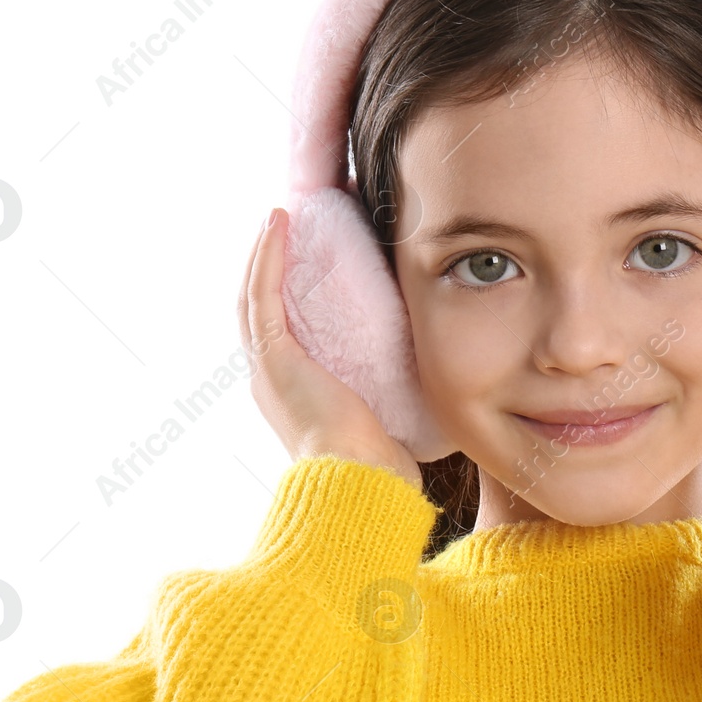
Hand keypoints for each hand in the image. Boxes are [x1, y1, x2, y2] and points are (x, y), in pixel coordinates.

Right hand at [239, 207, 422, 488]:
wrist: (362, 490)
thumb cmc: (384, 471)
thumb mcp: (393, 419)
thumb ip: (402, 393)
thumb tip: (445, 374)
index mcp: (296, 394)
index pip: (286, 329)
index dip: (293, 289)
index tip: (318, 254)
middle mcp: (272, 380)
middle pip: (265, 307)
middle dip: (276, 263)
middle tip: (297, 221)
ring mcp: (268, 369)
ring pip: (255, 294)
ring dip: (268, 248)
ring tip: (284, 211)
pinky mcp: (273, 359)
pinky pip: (261, 295)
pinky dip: (267, 256)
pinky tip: (277, 220)